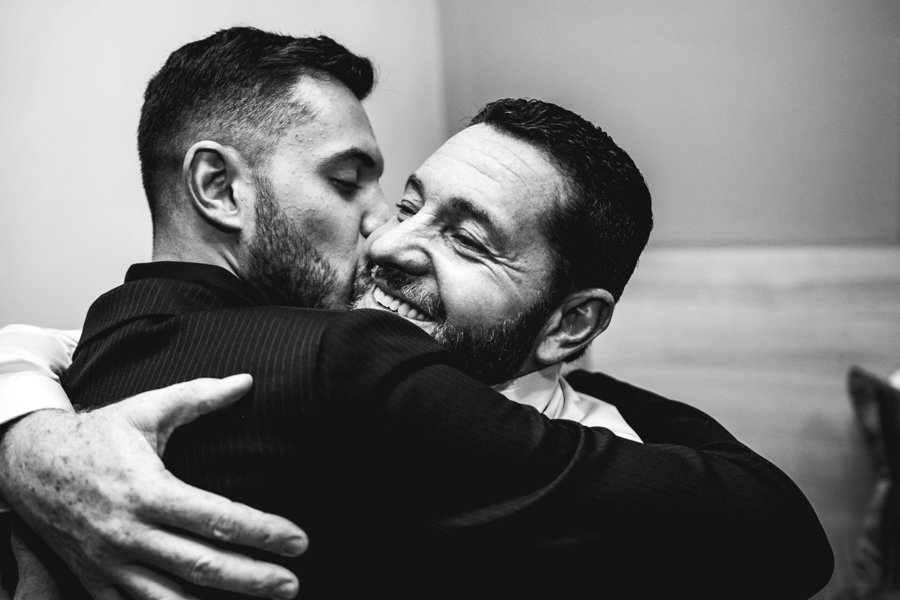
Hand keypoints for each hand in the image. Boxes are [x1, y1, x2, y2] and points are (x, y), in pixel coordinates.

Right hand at [0, 375, 305, 599]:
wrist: (28, 465)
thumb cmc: (96, 436)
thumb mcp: (147, 410)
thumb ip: (200, 396)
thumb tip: (247, 380)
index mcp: (147, 491)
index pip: (217, 519)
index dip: (263, 532)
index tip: (298, 540)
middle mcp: (129, 533)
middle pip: (203, 565)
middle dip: (253, 577)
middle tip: (292, 583)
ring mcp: (111, 563)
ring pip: (172, 598)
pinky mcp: (97, 581)